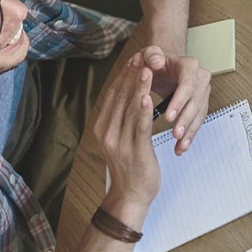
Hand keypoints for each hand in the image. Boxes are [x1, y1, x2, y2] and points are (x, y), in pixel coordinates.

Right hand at [92, 57, 160, 206]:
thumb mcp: (118, 139)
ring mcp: (120, 142)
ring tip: (146, 68)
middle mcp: (107, 133)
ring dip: (140, 87)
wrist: (130, 195)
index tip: (132, 59)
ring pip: (131, 108)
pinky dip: (145, 110)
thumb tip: (126, 96)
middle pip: (120, 98)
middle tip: (141, 56)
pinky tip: (149, 96)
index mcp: (101, 128)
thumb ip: (119, 119)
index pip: (112, 96)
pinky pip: (140, 126)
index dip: (122, 76)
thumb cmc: (129, 167)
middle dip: (131, 75)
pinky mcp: (135, 150)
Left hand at [138, 46, 211, 155]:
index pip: (187, 85)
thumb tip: (156, 61)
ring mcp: (203, 92)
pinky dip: (190, 134)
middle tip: (175, 134)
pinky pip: (197, 120)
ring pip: (199, 114)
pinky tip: (182, 147)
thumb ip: (151, 54)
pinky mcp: (200, 104)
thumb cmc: (155, 60)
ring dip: (190, 131)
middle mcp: (201, 78)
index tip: (168, 117)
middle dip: (185, 120)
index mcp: (190, 66)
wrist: (163, 66)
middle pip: (196, 102)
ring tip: (179, 145)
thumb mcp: (149, 54)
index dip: (179, 101)